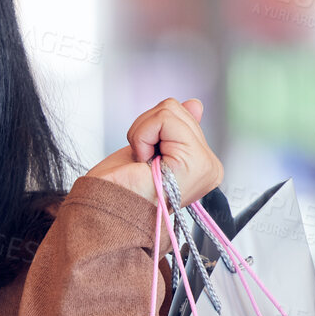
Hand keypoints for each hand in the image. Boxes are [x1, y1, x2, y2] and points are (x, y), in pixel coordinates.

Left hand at [87, 97, 221, 205]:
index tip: (146, 159)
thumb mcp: (149, 147)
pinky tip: (143, 161)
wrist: (105, 211)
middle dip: (147, 129)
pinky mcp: (195, 162)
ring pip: (169, 110)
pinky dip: (142, 135)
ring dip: (143, 133)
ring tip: (143, 162)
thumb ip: (175, 127)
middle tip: (143, 161)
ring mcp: (206, 166)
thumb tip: (195, 104)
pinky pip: (164, 119)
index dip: (152, 130)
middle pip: (176, 108)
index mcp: (202, 164)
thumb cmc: (119, 189)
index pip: (182, 114)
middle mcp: (210, 167)